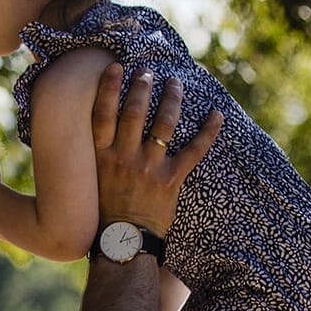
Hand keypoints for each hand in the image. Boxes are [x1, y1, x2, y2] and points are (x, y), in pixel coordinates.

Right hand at [89, 66, 219, 237]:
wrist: (124, 242)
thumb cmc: (106, 209)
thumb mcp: (93, 178)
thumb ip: (100, 151)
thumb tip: (102, 123)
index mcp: (101, 156)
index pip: (101, 114)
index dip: (108, 88)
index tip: (116, 68)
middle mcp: (124, 157)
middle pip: (133, 112)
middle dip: (141, 87)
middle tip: (147, 71)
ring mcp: (149, 168)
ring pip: (163, 125)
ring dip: (171, 100)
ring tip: (175, 83)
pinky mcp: (171, 179)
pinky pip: (194, 151)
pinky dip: (208, 132)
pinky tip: (216, 114)